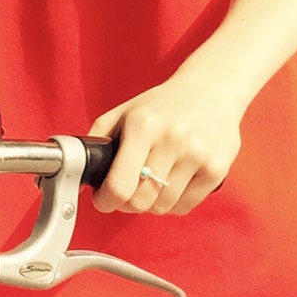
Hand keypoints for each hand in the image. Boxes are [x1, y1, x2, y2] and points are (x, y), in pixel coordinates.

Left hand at [88, 69, 247, 216]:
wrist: (212, 89)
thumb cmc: (163, 105)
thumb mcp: (124, 112)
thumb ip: (97, 140)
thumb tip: (79, 174)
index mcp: (143, 125)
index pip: (118, 185)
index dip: (105, 201)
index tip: (103, 199)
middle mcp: (172, 139)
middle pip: (140, 202)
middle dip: (127, 203)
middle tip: (128, 191)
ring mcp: (197, 155)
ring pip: (162, 207)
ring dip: (151, 202)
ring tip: (152, 182)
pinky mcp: (217, 169)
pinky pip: (184, 206)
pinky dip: (174, 202)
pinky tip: (174, 182)